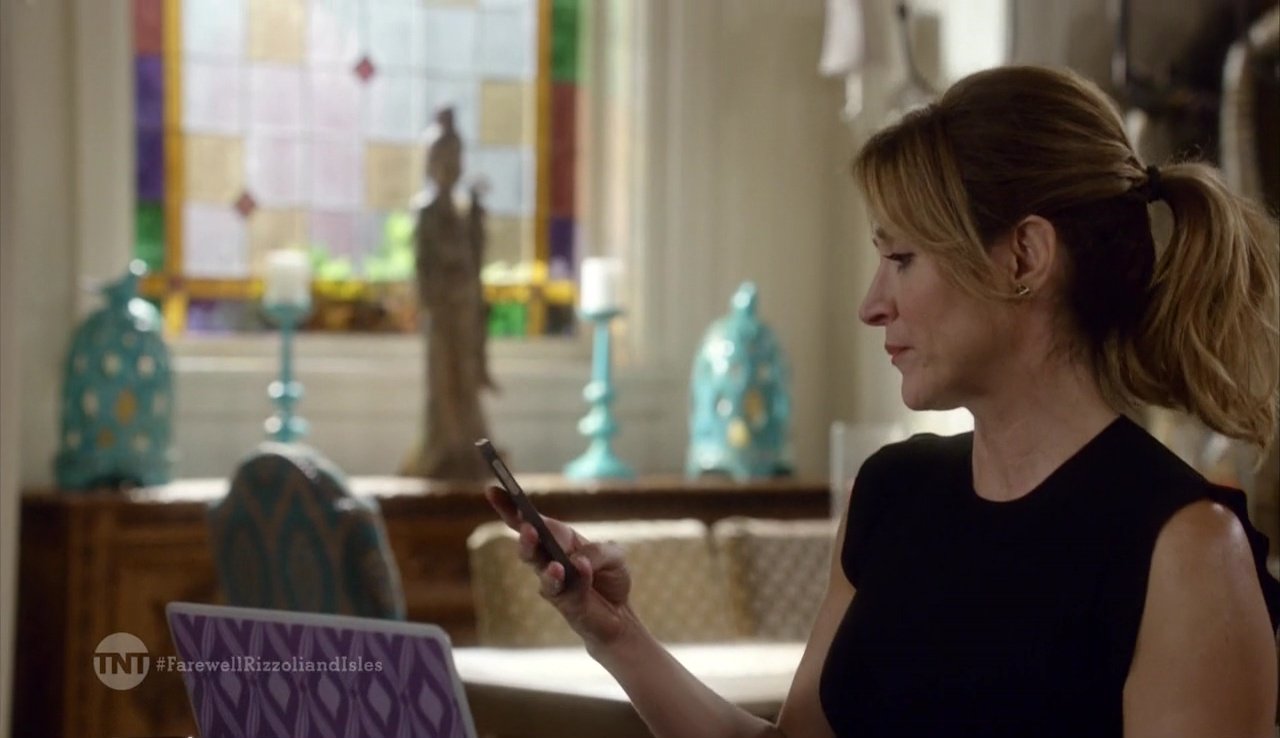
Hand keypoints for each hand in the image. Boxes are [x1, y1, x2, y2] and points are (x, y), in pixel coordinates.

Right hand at [483, 487, 635, 647]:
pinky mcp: (567, 604)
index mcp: (559, 539)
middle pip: (529, 546)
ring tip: (555, 563)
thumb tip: (578, 560)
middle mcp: (550, 560)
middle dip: (526, 537)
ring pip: (541, 571)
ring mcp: (555, 584)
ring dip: (545, 565)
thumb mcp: (614, 554)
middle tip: (527, 527)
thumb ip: (598, 551)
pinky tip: (583, 569)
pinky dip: (578, 578)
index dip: (510, 507)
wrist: (621, 615)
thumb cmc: (611, 578)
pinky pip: (569, 590)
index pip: (532, 521)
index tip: (492, 490)